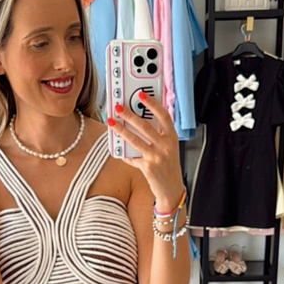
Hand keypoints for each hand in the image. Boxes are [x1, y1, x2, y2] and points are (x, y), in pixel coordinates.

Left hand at [107, 93, 184, 207]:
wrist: (171, 189)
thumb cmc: (168, 166)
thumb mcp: (168, 148)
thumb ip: (158, 136)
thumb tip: (137, 122)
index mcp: (172, 137)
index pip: (164, 116)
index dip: (153, 103)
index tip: (141, 95)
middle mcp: (166, 146)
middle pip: (146, 126)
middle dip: (130, 115)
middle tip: (119, 107)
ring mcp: (157, 157)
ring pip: (135, 139)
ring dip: (121, 130)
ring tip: (111, 122)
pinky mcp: (148, 167)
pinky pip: (132, 157)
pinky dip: (124, 154)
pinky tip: (118, 150)